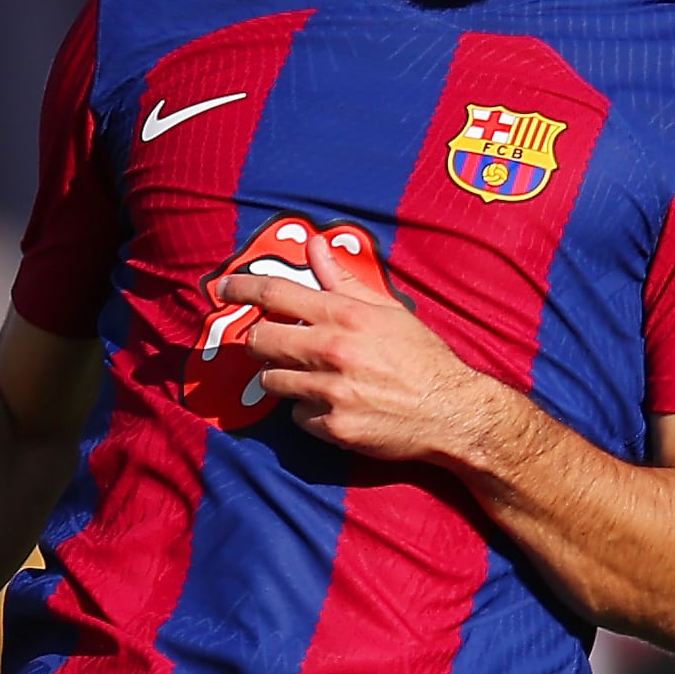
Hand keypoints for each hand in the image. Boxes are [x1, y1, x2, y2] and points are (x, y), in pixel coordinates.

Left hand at [213, 242, 508, 475]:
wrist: (451, 413)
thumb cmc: (422, 357)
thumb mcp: (388, 310)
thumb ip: (345, 279)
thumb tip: (315, 247)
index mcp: (345, 316)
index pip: (276, 294)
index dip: (242, 288)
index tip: (222, 288)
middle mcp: (332, 351)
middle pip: (261, 341)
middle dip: (261, 342)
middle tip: (273, 345)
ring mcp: (330, 392)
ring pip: (273, 381)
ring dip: (284, 378)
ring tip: (311, 377)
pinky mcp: (333, 426)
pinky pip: (297, 416)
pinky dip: (308, 411)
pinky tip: (333, 405)